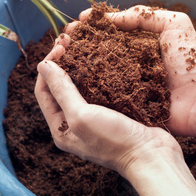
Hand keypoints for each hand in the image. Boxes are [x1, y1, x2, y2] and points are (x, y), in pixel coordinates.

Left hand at [35, 35, 182, 176]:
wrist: (153, 157)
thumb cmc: (114, 140)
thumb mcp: (82, 116)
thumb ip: (62, 91)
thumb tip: (43, 65)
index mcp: (61, 129)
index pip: (43, 92)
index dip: (47, 67)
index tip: (59, 46)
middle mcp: (74, 124)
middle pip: (60, 87)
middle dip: (62, 62)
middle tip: (70, 39)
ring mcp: (94, 119)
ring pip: (80, 85)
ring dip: (80, 64)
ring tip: (85, 43)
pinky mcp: (113, 113)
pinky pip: (100, 88)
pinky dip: (99, 72)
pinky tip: (105, 57)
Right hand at [67, 5, 195, 135]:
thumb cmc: (191, 62)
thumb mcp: (175, 25)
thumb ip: (144, 15)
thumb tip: (110, 18)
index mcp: (140, 43)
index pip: (110, 29)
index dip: (92, 24)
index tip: (77, 22)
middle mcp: (129, 62)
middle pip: (98, 48)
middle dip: (79, 41)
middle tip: (63, 39)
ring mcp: (125, 83)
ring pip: (95, 69)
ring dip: (77, 61)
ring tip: (61, 54)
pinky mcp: (124, 103)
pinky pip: (101, 92)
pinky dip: (85, 85)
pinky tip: (69, 78)